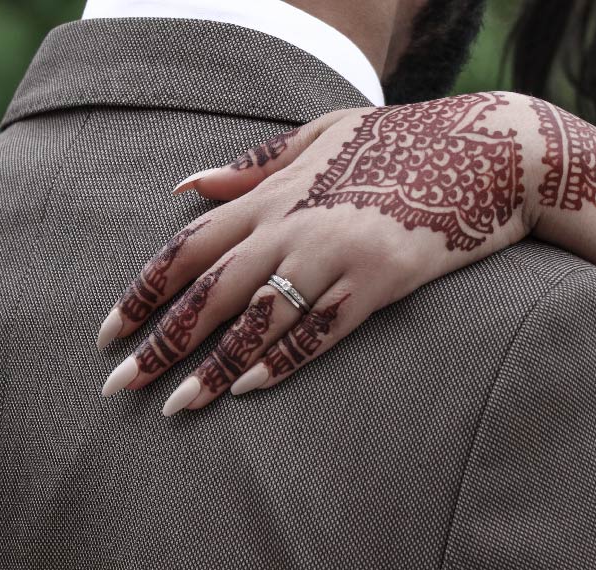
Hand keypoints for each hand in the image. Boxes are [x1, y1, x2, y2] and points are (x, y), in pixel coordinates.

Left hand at [97, 92, 535, 413]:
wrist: (488, 151)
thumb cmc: (399, 140)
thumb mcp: (317, 135)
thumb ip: (249, 166)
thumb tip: (185, 187)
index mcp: (272, 195)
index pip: (188, 250)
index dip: (142, 293)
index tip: (107, 332)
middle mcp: (292, 227)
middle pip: (210, 295)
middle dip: (159, 343)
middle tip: (118, 387)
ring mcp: (335, 256)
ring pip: (257, 323)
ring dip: (210, 370)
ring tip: (172, 407)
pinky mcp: (377, 283)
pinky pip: (319, 333)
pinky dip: (280, 363)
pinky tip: (243, 392)